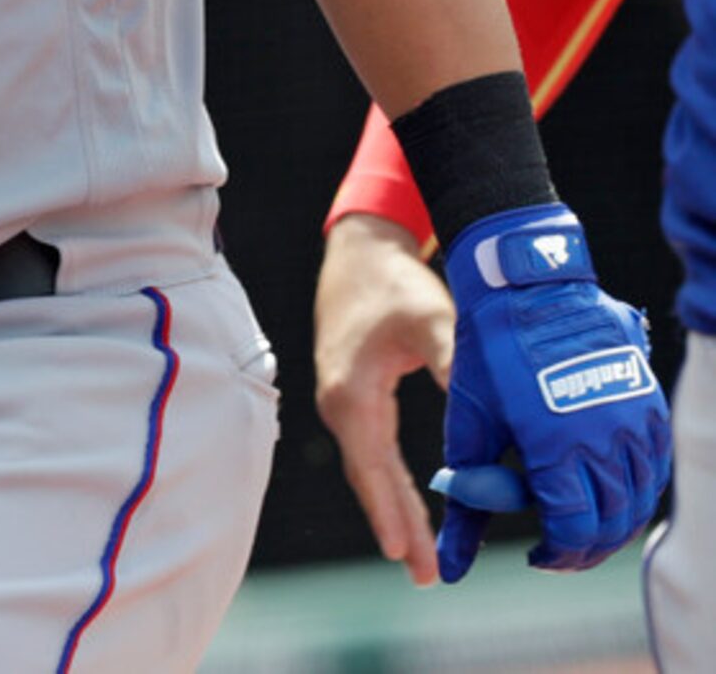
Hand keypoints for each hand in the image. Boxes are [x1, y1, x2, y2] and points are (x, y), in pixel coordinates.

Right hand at [315, 213, 452, 585]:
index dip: (391, 511)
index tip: (406, 554)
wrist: (361, 248)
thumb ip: (453, 363)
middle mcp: (339, 402)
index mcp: (352, 392)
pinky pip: (372, 452)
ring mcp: (343, 400)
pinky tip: (407, 505)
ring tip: (417, 555)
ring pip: (369, 468)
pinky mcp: (354, 394)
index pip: (373, 467)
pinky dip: (389, 483)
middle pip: (368, 478)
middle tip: (423, 574)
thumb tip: (484, 411)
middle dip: (395, 525)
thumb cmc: (393, 282)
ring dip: (393, 509)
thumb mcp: (430, 318)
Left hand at [437, 205, 670, 580]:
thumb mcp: (469, 427)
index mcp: (556, 447)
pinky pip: (655, 466)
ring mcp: (633, 420)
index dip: (557, 554)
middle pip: (611, 524)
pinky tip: (609, 490)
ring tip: (583, 523)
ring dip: (614, 523)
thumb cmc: (488, 355)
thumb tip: (449, 561)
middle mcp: (604, 438)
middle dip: (584, 548)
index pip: (573, 529)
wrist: (527, 287)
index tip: (537, 554)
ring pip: (640, 500)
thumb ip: (468, 498)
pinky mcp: (648, 403)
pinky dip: (637, 490)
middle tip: (559, 548)